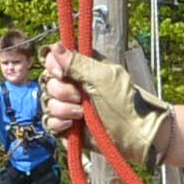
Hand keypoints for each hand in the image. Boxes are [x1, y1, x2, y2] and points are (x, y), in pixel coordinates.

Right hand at [45, 46, 163, 170]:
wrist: (135, 136)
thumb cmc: (125, 104)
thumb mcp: (103, 78)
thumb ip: (78, 63)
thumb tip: (55, 47)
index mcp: (83, 67)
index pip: (54, 58)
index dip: (53, 65)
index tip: (61, 73)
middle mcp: (74, 85)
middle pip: (48, 81)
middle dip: (62, 91)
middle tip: (80, 98)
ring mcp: (70, 106)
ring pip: (47, 102)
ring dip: (62, 109)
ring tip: (81, 115)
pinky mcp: (68, 126)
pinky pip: (49, 122)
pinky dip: (58, 124)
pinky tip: (72, 126)